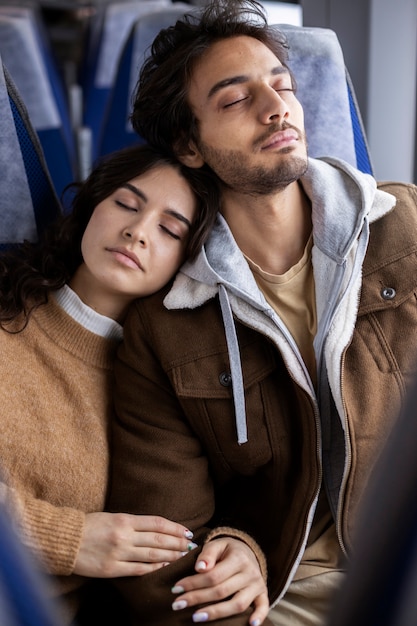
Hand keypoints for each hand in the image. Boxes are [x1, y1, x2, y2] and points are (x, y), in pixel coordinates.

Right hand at [73, 512, 196, 576]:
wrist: (65, 540)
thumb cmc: (90, 525)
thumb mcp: (113, 516)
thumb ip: (133, 523)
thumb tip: (157, 528)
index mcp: (125, 519)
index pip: (158, 523)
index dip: (175, 528)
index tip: (187, 531)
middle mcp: (124, 536)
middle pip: (159, 540)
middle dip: (178, 543)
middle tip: (191, 545)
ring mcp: (118, 553)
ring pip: (152, 555)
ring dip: (171, 555)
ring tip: (183, 555)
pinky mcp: (111, 569)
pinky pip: (138, 569)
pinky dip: (153, 567)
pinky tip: (164, 565)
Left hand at [171, 537, 268, 624]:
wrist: (248, 551)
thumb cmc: (227, 550)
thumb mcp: (217, 545)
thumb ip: (208, 554)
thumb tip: (199, 568)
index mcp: (238, 558)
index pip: (213, 575)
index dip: (193, 583)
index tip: (176, 589)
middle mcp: (250, 572)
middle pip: (222, 591)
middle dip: (197, 599)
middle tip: (177, 605)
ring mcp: (257, 585)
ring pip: (238, 604)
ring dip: (217, 613)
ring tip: (196, 617)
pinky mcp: (262, 594)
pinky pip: (263, 606)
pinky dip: (259, 616)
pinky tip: (249, 625)